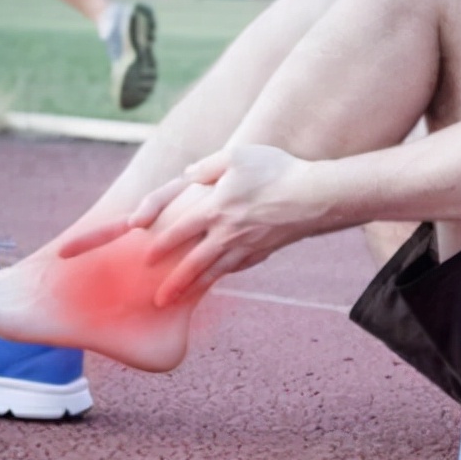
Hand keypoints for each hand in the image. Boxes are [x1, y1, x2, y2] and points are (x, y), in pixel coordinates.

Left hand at [148, 145, 328, 305]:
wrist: (315, 197)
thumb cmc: (276, 171)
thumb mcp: (237, 157)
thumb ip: (207, 166)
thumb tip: (186, 174)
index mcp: (216, 208)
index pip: (180, 231)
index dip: (161, 245)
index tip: (145, 258)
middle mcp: (228, 233)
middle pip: (194, 263)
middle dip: (174, 283)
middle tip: (157, 300)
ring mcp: (246, 246)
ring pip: (214, 272)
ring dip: (193, 289)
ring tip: (177, 302)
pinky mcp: (263, 252)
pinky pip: (237, 268)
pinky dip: (222, 276)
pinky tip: (215, 279)